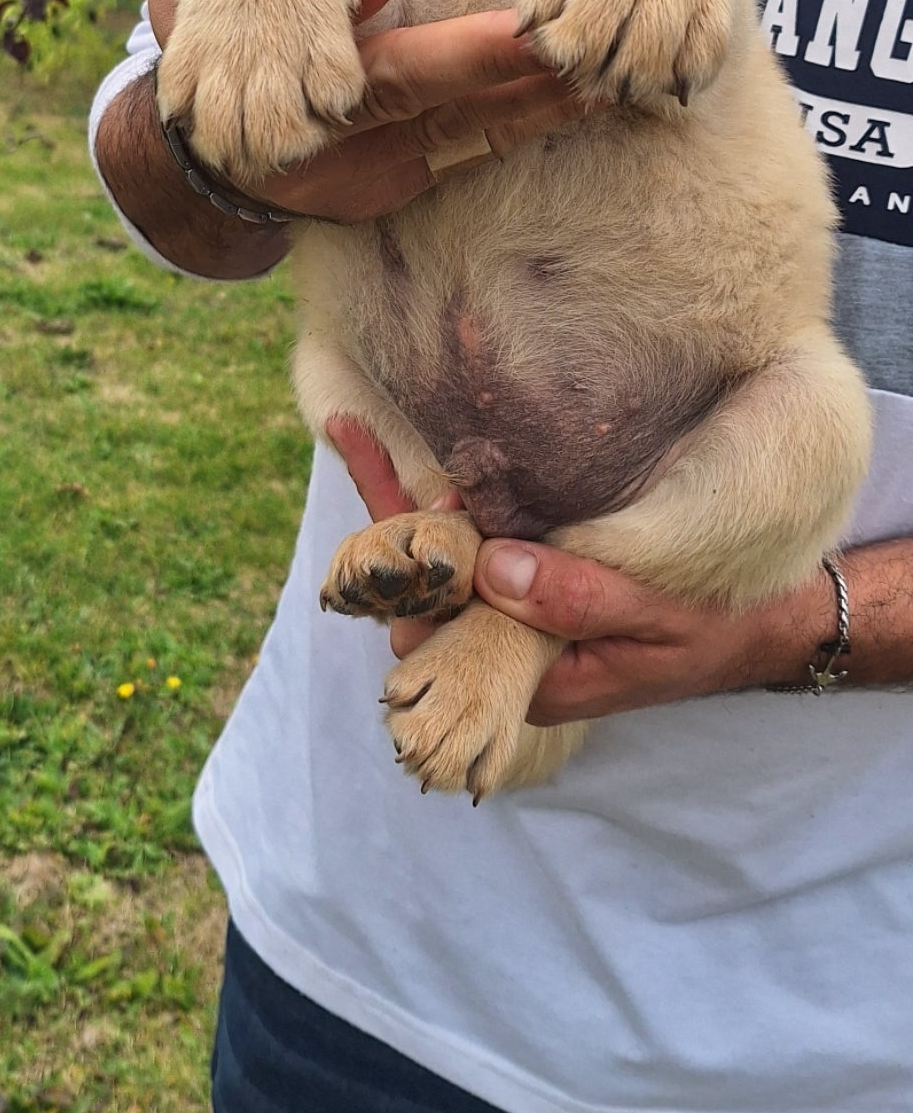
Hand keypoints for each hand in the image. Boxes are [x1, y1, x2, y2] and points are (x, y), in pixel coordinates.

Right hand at [149, 0, 579, 223]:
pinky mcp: (398, 177)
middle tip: (546, 24)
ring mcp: (363, 148)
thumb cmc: (223, 31)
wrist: (220, 155)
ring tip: (598, 59)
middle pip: (408, 72)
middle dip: (481, 50)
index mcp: (292, 25)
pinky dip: (529, 125)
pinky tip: (591, 97)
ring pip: (452, 121)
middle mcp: (327, 96)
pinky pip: (473, 152)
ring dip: (524, 93)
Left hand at [327, 430, 835, 711]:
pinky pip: (478, 544)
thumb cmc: (715, 630)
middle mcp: (509, 652)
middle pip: (424, 592)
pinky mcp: (535, 579)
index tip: (384, 516)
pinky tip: (412, 453)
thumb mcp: (656, 615)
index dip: (405, 577)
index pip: (438, 638)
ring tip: (353, 431)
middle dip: (388, 527)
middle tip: (350, 436)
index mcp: (527, 681)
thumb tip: (492, 569)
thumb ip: (578, 598)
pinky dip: (444, 502)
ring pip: (443, 565)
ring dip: (406, 505)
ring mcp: (519, 614)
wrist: (762, 628)